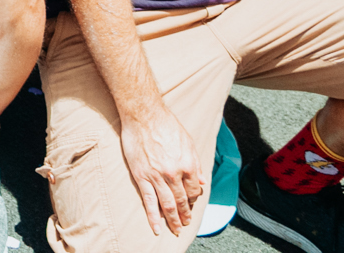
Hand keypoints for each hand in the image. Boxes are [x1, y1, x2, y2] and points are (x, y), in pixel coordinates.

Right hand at [120, 107, 204, 236]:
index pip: (194, 190)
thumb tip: (202, 181)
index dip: (193, 199)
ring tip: (176, 229)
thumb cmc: (166, 124)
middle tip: (185, 224)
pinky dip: (154, 217)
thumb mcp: (188, 142)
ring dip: (173, 220)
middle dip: (185, 215)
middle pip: (182, 201)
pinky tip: (157, 227)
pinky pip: (149, 201)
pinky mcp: (142, 177)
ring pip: (167, 205)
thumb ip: (196, 163)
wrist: (143, 115)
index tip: (190, 204)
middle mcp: (174, 173)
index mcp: (188, 165)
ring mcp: (157, 177)